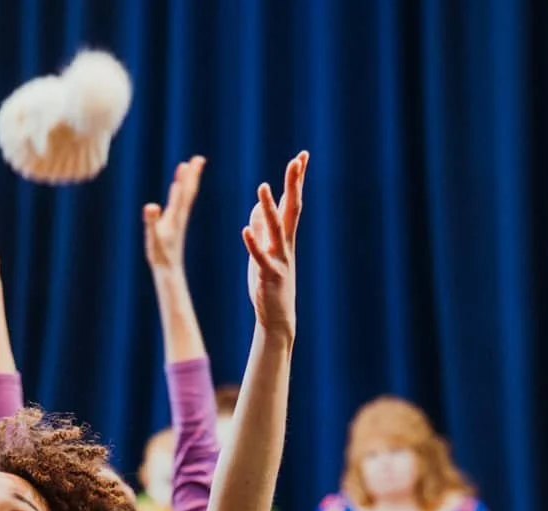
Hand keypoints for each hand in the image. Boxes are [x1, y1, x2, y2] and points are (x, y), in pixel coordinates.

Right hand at [143, 156, 203, 272]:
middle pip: (188, 192)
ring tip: (189, 167)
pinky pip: (178, 203)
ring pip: (184, 196)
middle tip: (199, 159)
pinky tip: (176, 188)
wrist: (169, 270)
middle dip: (192, 175)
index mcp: (175, 217)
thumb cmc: (160, 255)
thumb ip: (151, 221)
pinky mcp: (174, 224)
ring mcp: (177, 219)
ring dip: (187, 181)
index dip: (186, 178)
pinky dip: (179, 192)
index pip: (182, 194)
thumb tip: (151, 206)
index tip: (191, 162)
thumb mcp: (153, 238)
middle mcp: (179, 216)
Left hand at [244, 152, 305, 336]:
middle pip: (292, 209)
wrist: (277, 317)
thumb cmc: (270, 284)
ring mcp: (280, 260)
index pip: (292, 202)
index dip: (297, 180)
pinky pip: (261, 257)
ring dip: (269, 207)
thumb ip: (261, 229)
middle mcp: (286, 245)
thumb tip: (256, 206)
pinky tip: (245, 229)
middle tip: (297, 160)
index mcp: (285, 237)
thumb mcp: (264, 251)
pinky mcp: (269, 276)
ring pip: (276, 229)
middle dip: (294, 184)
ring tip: (262, 187)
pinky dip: (254, 243)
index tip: (302, 156)